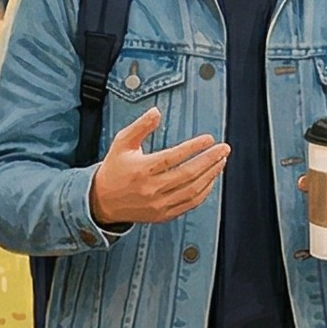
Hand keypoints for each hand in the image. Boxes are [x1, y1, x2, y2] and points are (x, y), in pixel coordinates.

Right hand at [88, 107, 230, 226]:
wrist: (102, 201)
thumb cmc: (115, 169)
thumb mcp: (122, 143)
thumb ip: (140, 126)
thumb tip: (156, 112)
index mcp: (141, 169)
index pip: (174, 157)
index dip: (194, 147)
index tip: (209, 139)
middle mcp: (151, 189)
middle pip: (188, 174)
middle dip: (210, 160)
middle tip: (224, 148)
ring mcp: (158, 204)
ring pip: (192, 190)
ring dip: (211, 175)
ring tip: (221, 161)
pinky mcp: (163, 215)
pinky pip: (189, 204)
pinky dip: (204, 191)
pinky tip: (211, 179)